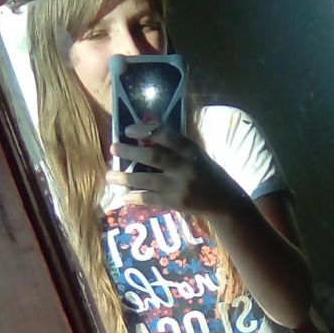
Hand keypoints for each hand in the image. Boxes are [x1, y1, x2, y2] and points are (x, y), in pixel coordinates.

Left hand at [106, 122, 243, 217]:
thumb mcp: (195, 155)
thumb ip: (174, 146)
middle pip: (153, 157)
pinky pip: (151, 199)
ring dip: (126, 178)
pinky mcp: (176, 203)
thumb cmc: (207, 174)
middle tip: (113, 148)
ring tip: (109, 175)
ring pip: (147, 180)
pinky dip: (136, 197)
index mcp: (190, 150)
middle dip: (130, 152)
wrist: (224, 201)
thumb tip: (146, 131)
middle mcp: (184, 166)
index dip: (144, 130)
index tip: (128, 130)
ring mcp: (179, 186)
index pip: (165, 135)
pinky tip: (124, 196)